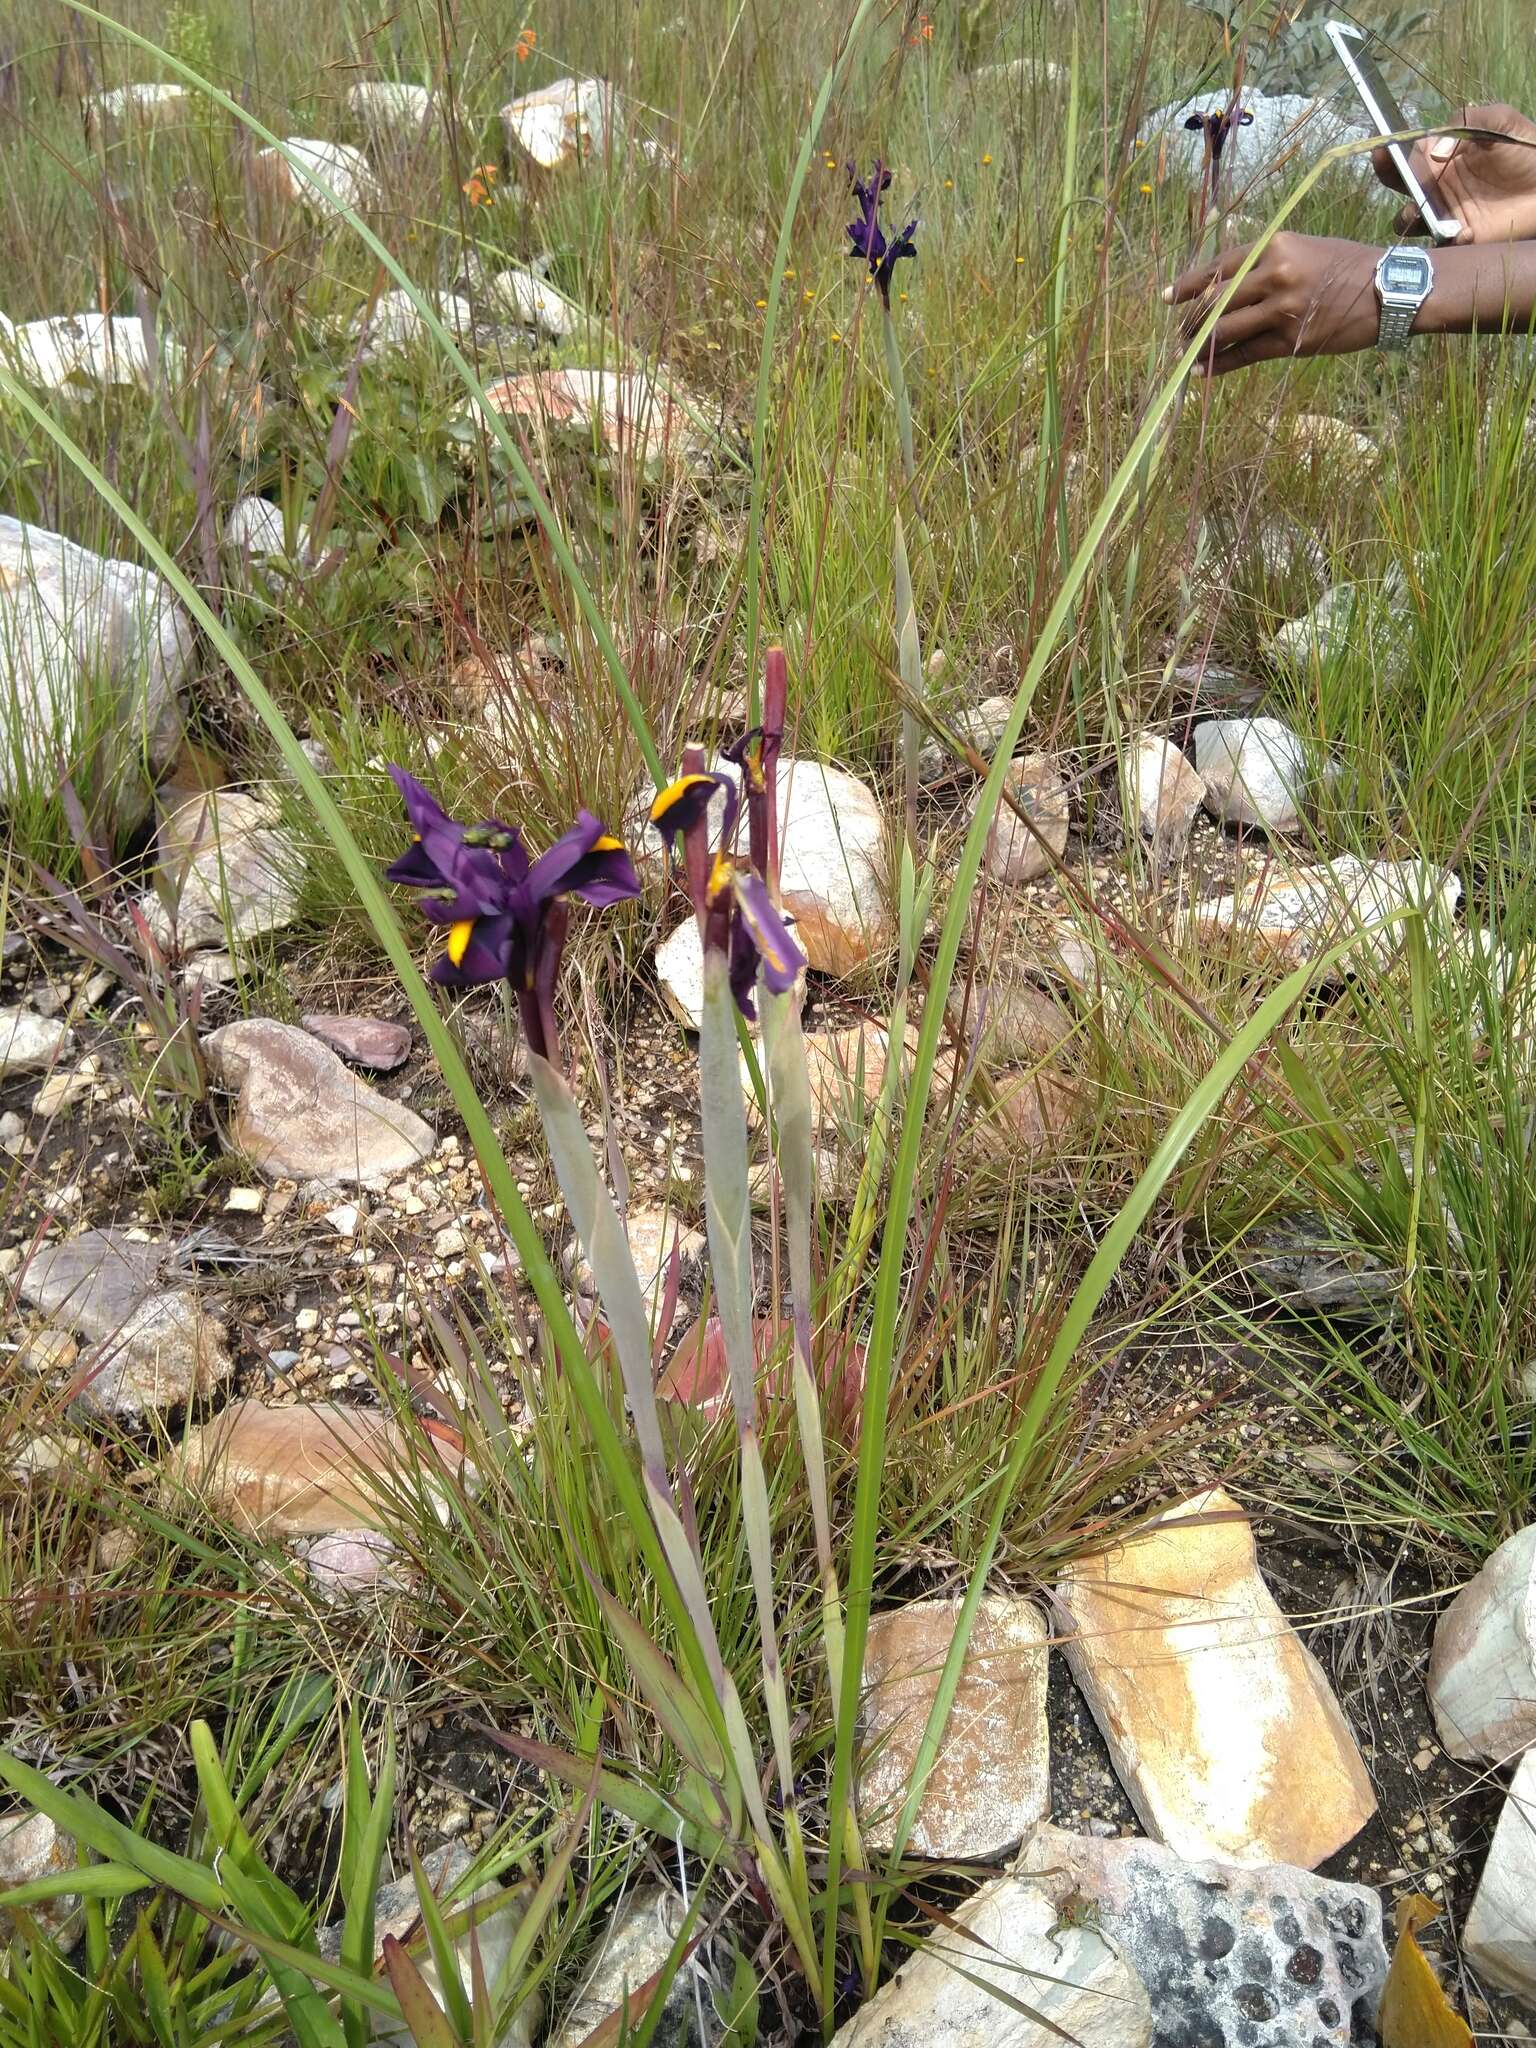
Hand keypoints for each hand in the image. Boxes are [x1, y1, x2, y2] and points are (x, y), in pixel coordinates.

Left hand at [1164, 234, 1381, 374]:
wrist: (1388, 290)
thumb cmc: (1346, 266)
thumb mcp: (1303, 248)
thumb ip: (1265, 261)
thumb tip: (1224, 281)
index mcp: (1275, 246)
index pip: (1219, 266)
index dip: (1189, 284)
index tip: (1169, 297)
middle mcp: (1274, 275)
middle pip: (1215, 300)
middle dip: (1190, 319)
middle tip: (1180, 330)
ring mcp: (1281, 310)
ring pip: (1223, 330)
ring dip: (1199, 344)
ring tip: (1187, 351)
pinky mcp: (1290, 341)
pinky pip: (1243, 355)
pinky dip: (1218, 364)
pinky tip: (1202, 371)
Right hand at [1373, 103, 1535, 243]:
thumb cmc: (1526, 150)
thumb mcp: (1500, 121)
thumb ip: (1468, 121)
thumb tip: (1435, 152)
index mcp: (1443, 154)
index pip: (1409, 150)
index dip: (1392, 149)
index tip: (1384, 147)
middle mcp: (1438, 184)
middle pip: (1401, 183)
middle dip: (1390, 175)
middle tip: (1394, 170)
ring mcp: (1445, 212)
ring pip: (1410, 218)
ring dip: (1410, 215)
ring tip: (1421, 211)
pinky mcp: (1458, 238)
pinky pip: (1438, 244)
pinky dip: (1444, 239)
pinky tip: (1465, 231)